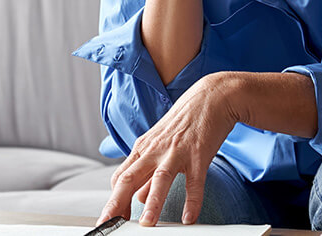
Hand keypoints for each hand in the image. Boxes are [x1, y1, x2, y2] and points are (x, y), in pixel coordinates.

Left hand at [98, 74, 243, 225]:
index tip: (110, 219)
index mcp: (143, 148)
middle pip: (129, 178)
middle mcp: (155, 150)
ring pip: (159, 179)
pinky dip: (192, 201)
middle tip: (110, 224)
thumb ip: (148, 172)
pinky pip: (194, 182)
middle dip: (117, 203)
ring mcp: (176, 152)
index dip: (113, 200)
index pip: (120, 177)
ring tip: (147, 224)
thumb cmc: (184, 122)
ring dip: (152, 203)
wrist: (211, 97)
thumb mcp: (160, 145)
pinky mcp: (198, 154)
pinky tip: (189, 218)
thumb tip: (138, 197)